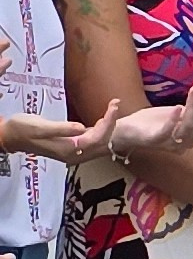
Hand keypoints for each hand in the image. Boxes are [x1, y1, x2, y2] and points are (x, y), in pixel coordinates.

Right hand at [0, 99, 120, 164]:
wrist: (11, 136)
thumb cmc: (23, 129)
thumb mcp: (40, 127)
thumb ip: (62, 129)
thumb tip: (82, 129)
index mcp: (68, 150)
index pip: (95, 138)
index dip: (107, 123)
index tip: (113, 106)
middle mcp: (73, 154)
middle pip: (100, 142)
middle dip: (111, 123)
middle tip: (115, 103)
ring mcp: (72, 152)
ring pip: (97, 142)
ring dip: (106, 126)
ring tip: (113, 107)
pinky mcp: (70, 146)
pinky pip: (90, 140)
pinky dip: (98, 129)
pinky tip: (103, 119)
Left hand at [113, 89, 192, 156]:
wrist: (127, 130)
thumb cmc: (151, 122)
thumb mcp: (175, 113)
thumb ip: (191, 110)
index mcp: (189, 138)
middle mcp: (182, 144)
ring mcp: (168, 143)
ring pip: (187, 127)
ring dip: (192, 107)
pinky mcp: (154, 140)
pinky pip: (167, 132)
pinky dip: (174, 119)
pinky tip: (178, 106)